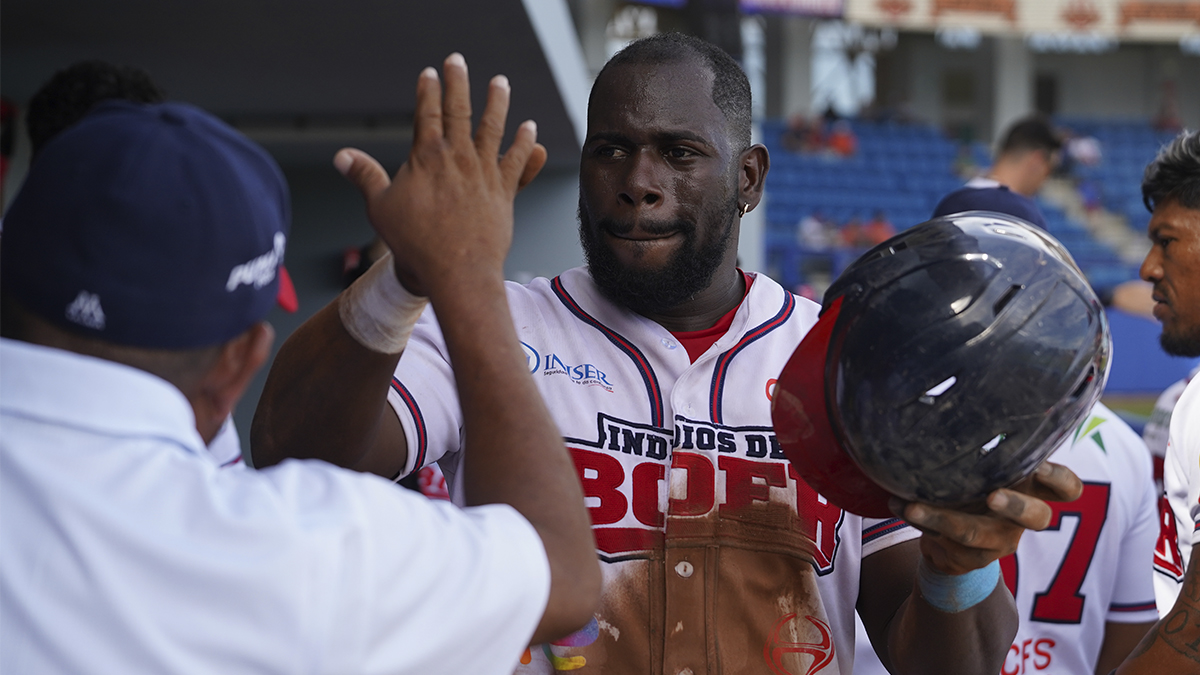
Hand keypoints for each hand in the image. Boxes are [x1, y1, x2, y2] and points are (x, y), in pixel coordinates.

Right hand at [333, 52, 547, 295]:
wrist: (456, 270)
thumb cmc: (415, 243)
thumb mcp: (381, 208)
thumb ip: (365, 176)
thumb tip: (342, 156)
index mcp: (427, 157)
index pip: (426, 114)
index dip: (428, 91)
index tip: (430, 73)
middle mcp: (459, 158)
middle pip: (459, 111)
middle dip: (458, 83)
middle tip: (458, 60)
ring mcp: (484, 172)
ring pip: (493, 128)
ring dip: (497, 102)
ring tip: (499, 82)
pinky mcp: (504, 192)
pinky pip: (517, 162)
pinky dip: (525, 144)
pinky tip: (530, 130)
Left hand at [892, 461, 1082, 574]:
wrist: (949, 539)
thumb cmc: (969, 486)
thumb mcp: (980, 466)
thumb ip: (980, 445)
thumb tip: (947, 399)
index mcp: (1032, 489)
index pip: (1066, 488)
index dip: (1060, 480)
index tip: (1041, 466)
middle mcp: (1023, 519)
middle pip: (1038, 518)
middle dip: (1016, 506)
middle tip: (992, 496)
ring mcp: (999, 542)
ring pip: (975, 532)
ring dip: (942, 517)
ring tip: (913, 505)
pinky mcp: (972, 559)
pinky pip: (944, 541)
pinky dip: (918, 520)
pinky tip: (899, 504)